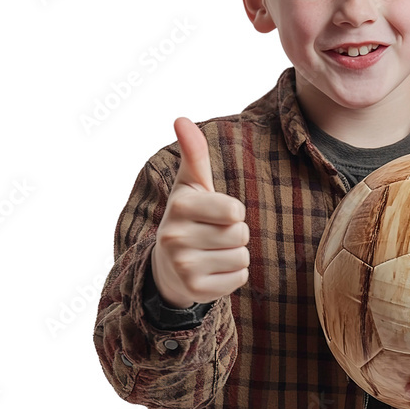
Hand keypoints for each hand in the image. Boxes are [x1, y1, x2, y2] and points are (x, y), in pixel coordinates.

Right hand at [150, 117, 249, 306]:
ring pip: (242, 257)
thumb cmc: (189, 218)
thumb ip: (193, 153)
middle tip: (212, 235)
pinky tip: (212, 271)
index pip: (235, 211)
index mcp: (179, 206)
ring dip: (235, 255)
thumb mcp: (190, 185)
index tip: (215, 214)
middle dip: (235, 234)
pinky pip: (239, 278)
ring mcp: (183, 266)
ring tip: (212, 252)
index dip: (233, 212)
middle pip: (241, 234)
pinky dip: (233, 275)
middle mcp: (175, 236)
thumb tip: (181, 118)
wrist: (167, 267)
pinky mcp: (195, 290)